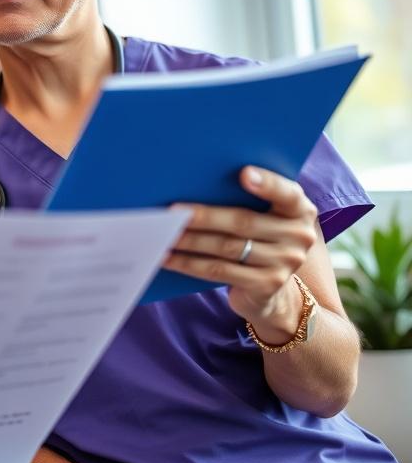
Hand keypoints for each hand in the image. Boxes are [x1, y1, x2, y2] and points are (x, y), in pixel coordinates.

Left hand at [164, 166, 317, 328]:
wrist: (272, 289)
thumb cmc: (258, 237)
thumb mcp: (263, 215)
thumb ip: (244, 197)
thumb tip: (196, 181)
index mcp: (299, 209)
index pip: (287, 193)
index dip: (267, 183)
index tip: (243, 173)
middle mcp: (298, 236)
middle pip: (243, 222)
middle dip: (204, 216)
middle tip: (173, 211)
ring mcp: (285, 263)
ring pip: (227, 247)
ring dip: (190, 240)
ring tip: (164, 233)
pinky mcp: (266, 285)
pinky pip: (220, 271)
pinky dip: (189, 263)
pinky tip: (168, 257)